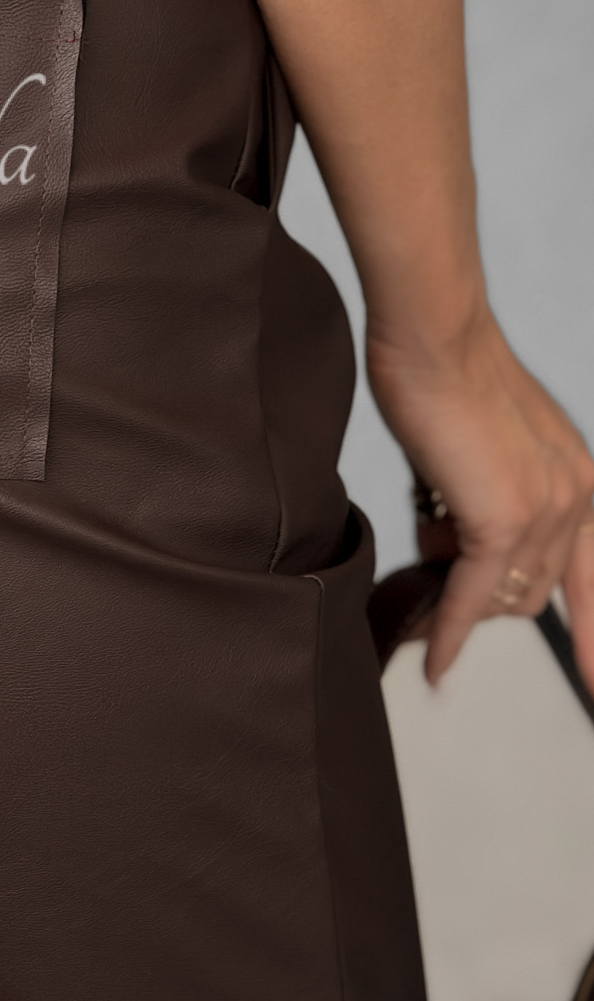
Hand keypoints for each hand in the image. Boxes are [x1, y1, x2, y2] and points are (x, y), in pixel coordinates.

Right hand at [368, 309, 593, 689]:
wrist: (438, 337)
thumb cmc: (451, 372)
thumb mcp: (496, 442)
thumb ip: (497, 492)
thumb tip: (459, 540)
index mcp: (582, 479)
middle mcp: (576, 499)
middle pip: (534, 592)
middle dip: (484, 596)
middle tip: (438, 567)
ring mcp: (543, 513)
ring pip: (504, 597)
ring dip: (461, 602)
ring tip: (422, 561)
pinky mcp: (500, 520)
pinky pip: (469, 596)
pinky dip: (450, 633)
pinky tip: (436, 662)